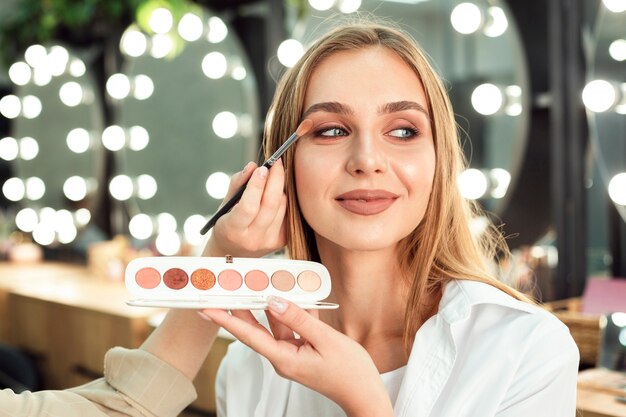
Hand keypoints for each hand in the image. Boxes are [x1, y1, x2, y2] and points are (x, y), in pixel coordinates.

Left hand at [200, 297, 393, 416]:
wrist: (365, 393)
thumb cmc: (349, 372)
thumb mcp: (325, 340)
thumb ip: (298, 319)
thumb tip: (274, 301)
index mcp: (284, 359)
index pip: (247, 335)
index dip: (225, 320)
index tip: (206, 308)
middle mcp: (283, 357)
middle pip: (256, 328)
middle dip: (240, 307)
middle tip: (225, 288)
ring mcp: (293, 354)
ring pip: (275, 324)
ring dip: (268, 305)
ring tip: (255, 284)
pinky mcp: (303, 351)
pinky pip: (291, 327)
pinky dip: (291, 311)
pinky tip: (292, 294)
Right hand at [203, 160, 287, 257]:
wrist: (234, 253)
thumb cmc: (227, 224)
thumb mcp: (225, 205)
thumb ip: (237, 184)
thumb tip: (253, 166)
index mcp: (234, 231)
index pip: (249, 206)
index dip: (256, 185)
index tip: (262, 168)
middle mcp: (253, 239)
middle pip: (271, 205)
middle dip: (275, 179)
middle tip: (276, 163)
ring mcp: (269, 242)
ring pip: (281, 206)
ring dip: (278, 189)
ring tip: (270, 182)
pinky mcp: (282, 241)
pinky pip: (287, 213)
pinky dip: (282, 200)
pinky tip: (274, 197)